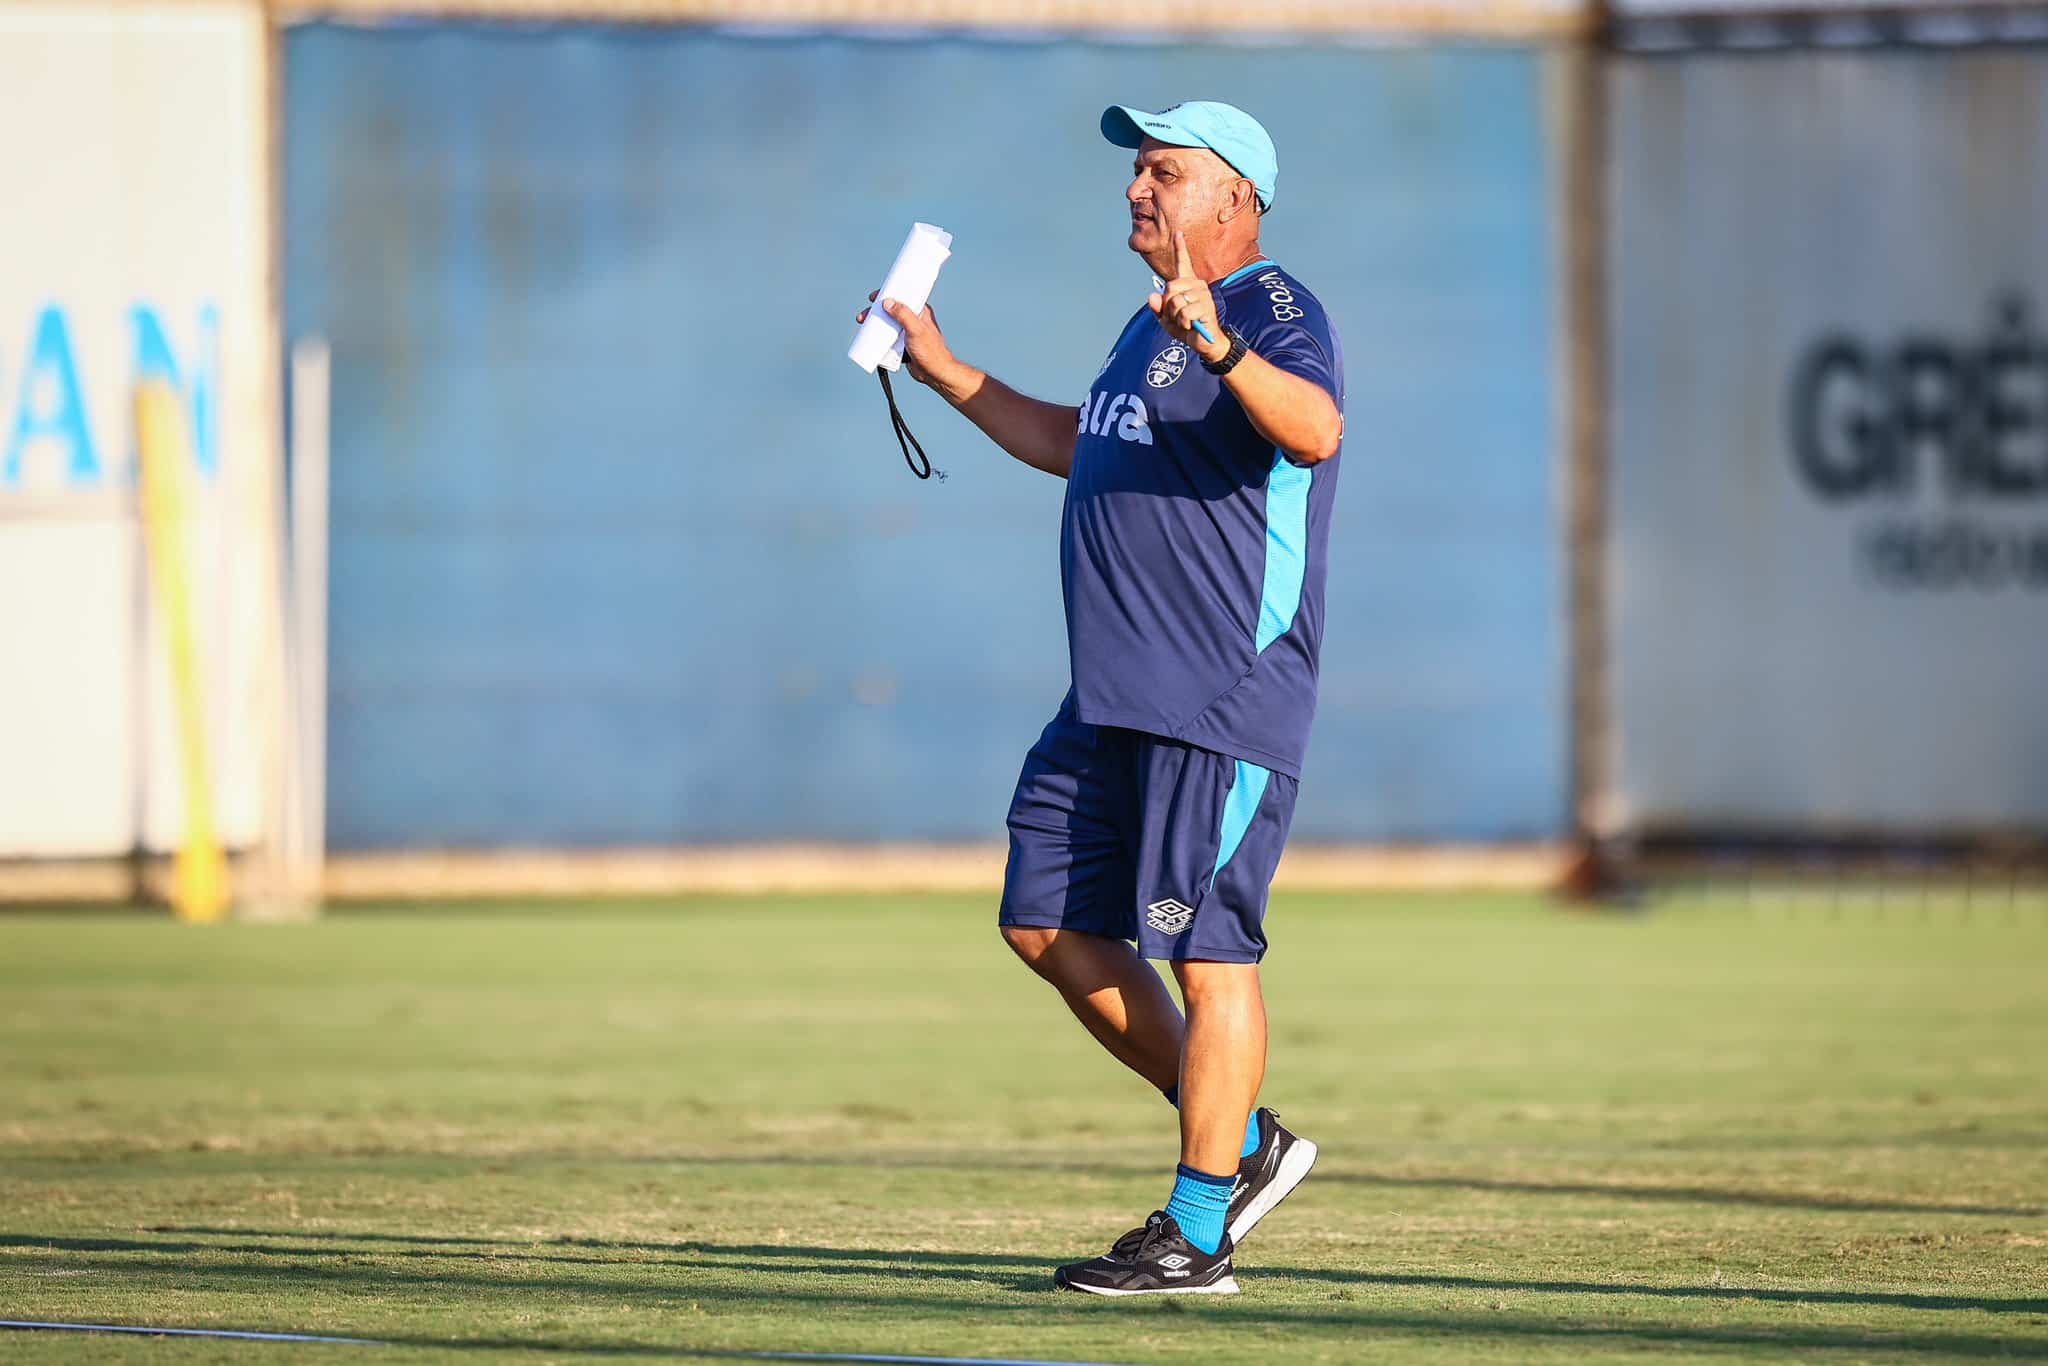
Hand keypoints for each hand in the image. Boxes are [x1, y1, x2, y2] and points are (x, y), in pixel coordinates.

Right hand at [857, 289, 962, 393]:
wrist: (934, 374)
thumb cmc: (931, 352)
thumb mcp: (916, 330)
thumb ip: (903, 315)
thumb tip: (888, 302)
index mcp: (920, 311)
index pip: (902, 297)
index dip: (886, 295)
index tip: (874, 297)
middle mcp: (913, 320)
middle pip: (890, 311)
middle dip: (876, 312)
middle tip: (864, 316)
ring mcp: (906, 332)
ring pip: (887, 325)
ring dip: (875, 325)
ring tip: (863, 327)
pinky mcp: (902, 345)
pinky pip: (888, 338)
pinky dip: (879, 338)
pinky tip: (870, 339)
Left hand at [1146, 228, 1228, 364]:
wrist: (1203, 343)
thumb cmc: (1186, 328)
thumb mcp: (1166, 319)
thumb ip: (1157, 308)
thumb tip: (1152, 296)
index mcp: (1187, 284)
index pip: (1183, 262)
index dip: (1180, 248)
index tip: (1179, 233)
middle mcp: (1197, 285)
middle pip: (1170, 288)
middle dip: (1168, 306)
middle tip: (1177, 316)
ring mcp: (1203, 295)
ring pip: (1176, 302)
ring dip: (1175, 317)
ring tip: (1185, 322)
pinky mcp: (1206, 307)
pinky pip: (1184, 313)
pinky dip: (1183, 323)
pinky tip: (1191, 325)